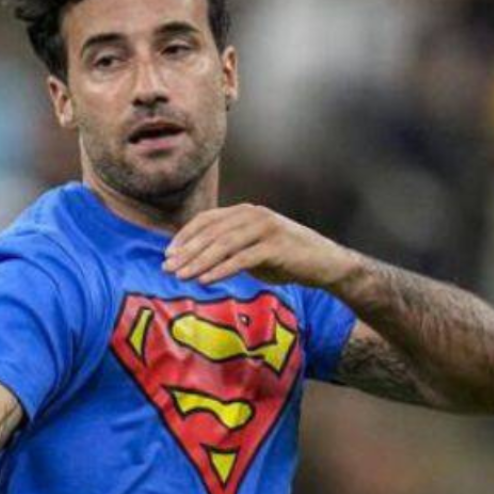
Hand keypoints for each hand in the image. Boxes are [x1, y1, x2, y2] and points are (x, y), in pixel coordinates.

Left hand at [163, 203, 359, 287]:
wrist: (325, 264)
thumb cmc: (285, 258)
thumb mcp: (251, 249)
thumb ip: (227, 249)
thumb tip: (192, 260)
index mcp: (244, 212)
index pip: (206, 220)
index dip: (185, 237)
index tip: (168, 256)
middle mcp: (253, 215)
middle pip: (211, 233)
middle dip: (187, 252)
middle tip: (168, 269)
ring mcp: (266, 228)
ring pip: (223, 245)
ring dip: (199, 261)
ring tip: (181, 277)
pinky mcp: (276, 246)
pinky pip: (242, 259)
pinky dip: (220, 270)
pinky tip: (205, 281)